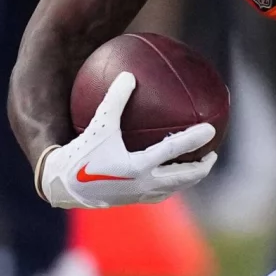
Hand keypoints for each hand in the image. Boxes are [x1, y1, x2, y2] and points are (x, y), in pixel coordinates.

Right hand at [35, 71, 215, 208]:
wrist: (61, 186)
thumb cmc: (80, 153)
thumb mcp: (97, 124)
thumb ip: (114, 100)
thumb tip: (129, 75)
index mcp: (138, 166)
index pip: (174, 150)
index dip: (194, 139)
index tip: (211, 130)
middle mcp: (143, 184)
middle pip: (182, 177)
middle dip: (201, 167)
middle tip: (213, 154)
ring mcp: (139, 195)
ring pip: (173, 188)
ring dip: (188, 178)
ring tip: (197, 167)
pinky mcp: (131, 201)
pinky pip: (158, 193)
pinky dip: (169, 183)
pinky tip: (167, 174)